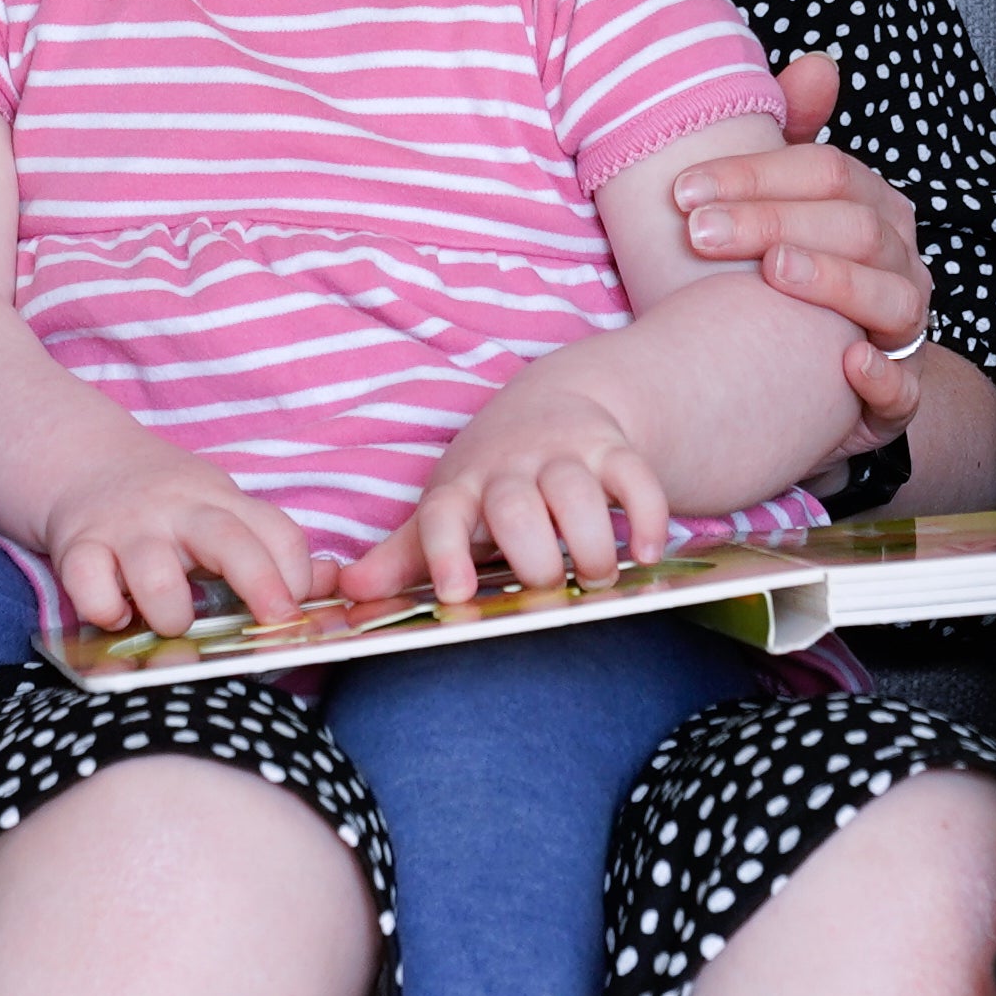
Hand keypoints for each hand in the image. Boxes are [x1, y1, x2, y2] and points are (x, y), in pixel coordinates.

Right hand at [36, 440, 333, 639]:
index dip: (297, 573)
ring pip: (155, 575)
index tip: (298, 612)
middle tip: (275, 624)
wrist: (82, 458)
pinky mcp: (77, 545)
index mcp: (221, 502)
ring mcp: (127, 528)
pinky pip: (89, 584)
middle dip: (260, 585)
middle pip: (229, 541)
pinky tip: (116, 615)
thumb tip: (331, 583)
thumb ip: (271, 547)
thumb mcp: (222, 509)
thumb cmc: (165, 502)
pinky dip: (104, 608)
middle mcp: (178, 510)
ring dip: (171, 611)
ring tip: (173, 622)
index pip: (276, 531)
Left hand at [340, 378, 679, 605]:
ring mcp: (562, 454)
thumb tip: (349, 593)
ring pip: (576, 494)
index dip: (445, 554)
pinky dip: (647, 517)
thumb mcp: (446, 504)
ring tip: (596, 578)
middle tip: (547, 588)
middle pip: (515, 509)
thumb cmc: (490, 474)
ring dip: (590, 544)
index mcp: (460, 488)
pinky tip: (646, 555)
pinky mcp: (611, 448)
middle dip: (533, 556)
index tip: (456, 594)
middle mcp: (508, 468)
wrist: (550, 401)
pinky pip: (634, 478)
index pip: (442, 517)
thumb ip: (403, 554)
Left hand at [665, 56, 934, 428]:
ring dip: (832, 282)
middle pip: (852, 227)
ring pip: (891, 298)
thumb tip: (819, 63)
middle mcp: (901, 263)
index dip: (757, 176)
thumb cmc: (795, 276)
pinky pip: (906, 387)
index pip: (829, 172)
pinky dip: (882, 375)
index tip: (684, 190)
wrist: (823, 377)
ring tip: (773, 274)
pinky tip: (845, 361)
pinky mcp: (900, 395)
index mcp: (874, 209)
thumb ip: (796, 133)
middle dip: (773, 222)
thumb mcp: (788, 205)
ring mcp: (905, 328)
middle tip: (699, 232)